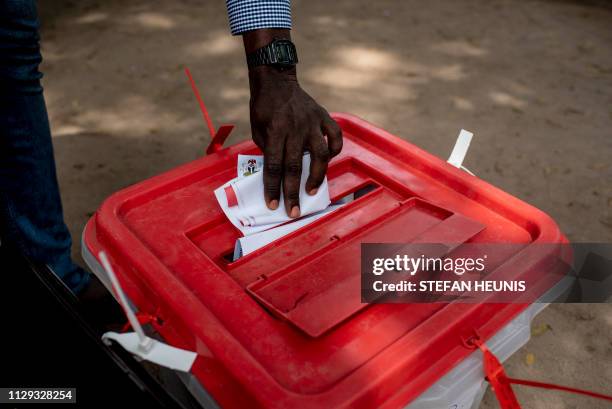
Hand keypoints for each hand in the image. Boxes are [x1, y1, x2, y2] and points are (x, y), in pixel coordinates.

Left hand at [244, 30, 341, 217]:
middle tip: (294, 211)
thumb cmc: (264, 107)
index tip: (273, 205)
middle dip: (293, 192)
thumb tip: (277, 173)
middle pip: (295, 167)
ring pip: (321, 154)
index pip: (273, 166)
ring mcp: (312, 123)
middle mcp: (295, 129)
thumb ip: (268, 150)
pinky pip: (335, 136)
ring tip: (311, 191)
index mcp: (275, 132)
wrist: (276, 80)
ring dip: (317, 176)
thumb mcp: (257, 129)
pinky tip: (330, 160)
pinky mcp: (323, 117)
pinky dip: (336, 149)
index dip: (273, 188)